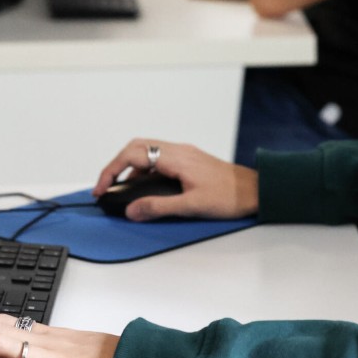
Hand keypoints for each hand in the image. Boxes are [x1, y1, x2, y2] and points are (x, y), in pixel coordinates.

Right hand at [95, 138, 258, 220]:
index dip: (111, 171)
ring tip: (123, 189)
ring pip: (147, 151)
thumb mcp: (191, 206)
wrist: (256, 190)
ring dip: (130, 167)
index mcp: (176, 158)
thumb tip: (132, 209)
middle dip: (116, 165)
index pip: (133, 155)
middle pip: (136, 147)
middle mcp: (178, 150)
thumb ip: (159, 207)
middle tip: (106, 186)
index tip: (101, 188)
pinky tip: (146, 188)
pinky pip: (159, 158)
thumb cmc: (230, 197)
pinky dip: (145, 169)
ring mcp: (184, 154)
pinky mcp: (189, 160)